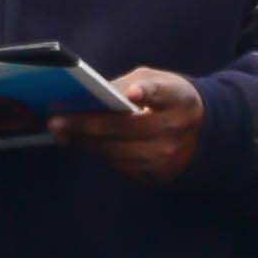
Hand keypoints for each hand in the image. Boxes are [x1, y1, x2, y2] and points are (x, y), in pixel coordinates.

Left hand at [48, 67, 203, 184]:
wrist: (200, 133)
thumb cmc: (168, 100)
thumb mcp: (157, 81)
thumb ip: (128, 84)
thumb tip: (89, 96)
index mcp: (179, 98)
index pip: (162, 94)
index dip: (147, 93)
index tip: (132, 93)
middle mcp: (177, 129)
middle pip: (127, 128)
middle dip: (88, 125)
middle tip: (58, 121)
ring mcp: (169, 156)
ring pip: (119, 152)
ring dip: (87, 143)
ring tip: (62, 133)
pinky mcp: (160, 175)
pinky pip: (123, 166)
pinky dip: (101, 154)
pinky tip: (82, 143)